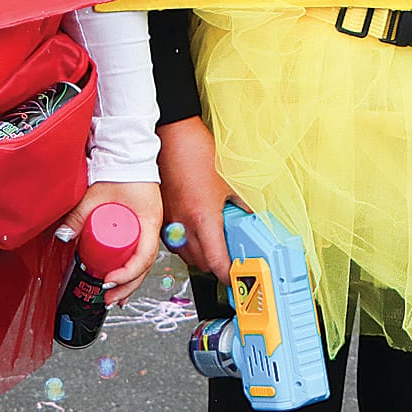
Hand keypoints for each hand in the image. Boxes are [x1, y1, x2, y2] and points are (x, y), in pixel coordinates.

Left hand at [57, 179, 161, 304]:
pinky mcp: (142, 224)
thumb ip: (78, 215)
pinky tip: (120, 278)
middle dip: (127, 285)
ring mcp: (149, 226)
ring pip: (143, 260)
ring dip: (130, 280)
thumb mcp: (96, 195)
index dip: (128, 273)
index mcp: (149, 220)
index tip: (109, 281)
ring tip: (114, 297)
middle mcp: (153, 226)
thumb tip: (64, 237)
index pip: (144, 255)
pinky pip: (140, 250)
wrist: (127, 151)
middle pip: (145, 265)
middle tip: (109, 298)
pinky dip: (131, 267)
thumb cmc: (119, 169)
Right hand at [158, 116, 244, 284]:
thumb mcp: (229, 179)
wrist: (172, 133)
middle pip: (200, 264)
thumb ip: (241, 204)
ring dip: (200, 256)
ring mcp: (168, 220)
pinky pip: (173, 240)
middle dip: (216, 267)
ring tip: (214, 245)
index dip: (229, 275)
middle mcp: (182, 224)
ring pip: (184, 254)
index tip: (238, 278)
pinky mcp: (160, 214)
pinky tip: (195, 231)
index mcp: (202, 218)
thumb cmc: (197, 150)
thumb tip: (250, 219)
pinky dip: (185, 243)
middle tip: (231, 260)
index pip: (216, 263)